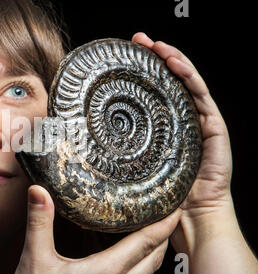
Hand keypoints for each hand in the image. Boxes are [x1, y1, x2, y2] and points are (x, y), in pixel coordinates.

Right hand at [14, 185, 180, 273]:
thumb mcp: (36, 258)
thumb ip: (39, 223)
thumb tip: (38, 190)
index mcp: (106, 270)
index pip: (145, 243)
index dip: (164, 225)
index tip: (175, 208)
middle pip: (154, 258)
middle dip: (165, 235)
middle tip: (168, 214)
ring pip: (148, 272)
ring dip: (154, 252)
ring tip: (154, 232)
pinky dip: (142, 265)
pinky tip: (131, 257)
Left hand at [132, 32, 257, 273]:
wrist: (191, 220)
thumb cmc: (163, 198)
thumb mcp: (130, 171)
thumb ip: (112, 156)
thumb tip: (73, 144)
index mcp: (163, 131)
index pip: (153, 94)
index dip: (141, 73)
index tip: (121, 57)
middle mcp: (182, 123)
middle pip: (170, 84)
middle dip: (156, 59)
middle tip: (138, 41)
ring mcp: (199, 124)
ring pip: (187, 85)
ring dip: (173, 60)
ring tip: (156, 45)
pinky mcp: (214, 130)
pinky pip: (202, 99)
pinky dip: (190, 78)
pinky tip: (175, 65)